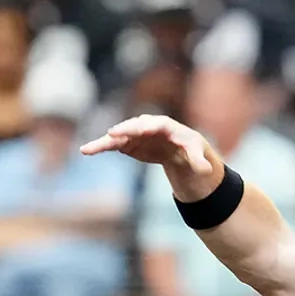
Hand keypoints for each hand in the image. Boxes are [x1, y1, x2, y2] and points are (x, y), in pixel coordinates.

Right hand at [81, 114, 217, 199]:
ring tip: (87, 149)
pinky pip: (113, 145)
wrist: (179, 151)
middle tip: (109, 136)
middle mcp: (147, 126)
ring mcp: (136, 134)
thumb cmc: (190, 149)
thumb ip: (199, 161)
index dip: (140, 127)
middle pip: (132, 128)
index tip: (134, 131)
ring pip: (118, 137)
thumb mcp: (198, 155)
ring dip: (104, 143)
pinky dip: (101, 148)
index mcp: (165, 126)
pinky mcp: (129, 143)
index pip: (151, 125)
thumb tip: (207, 170)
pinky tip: (87, 151)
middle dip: (121, 132)